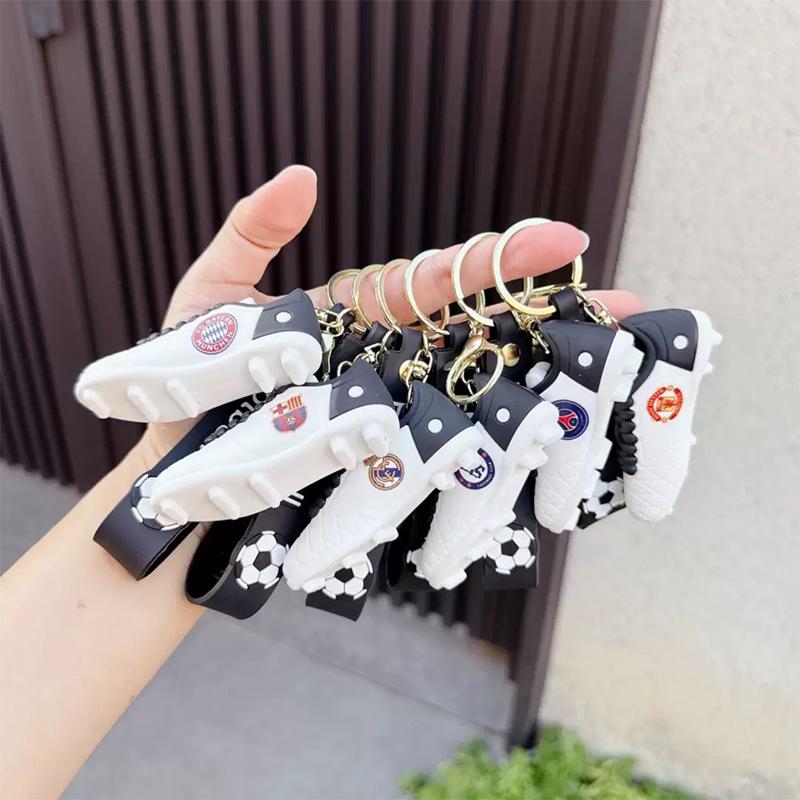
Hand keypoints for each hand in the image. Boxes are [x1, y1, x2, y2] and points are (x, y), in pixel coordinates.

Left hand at [140, 164, 642, 462]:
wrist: (174, 472)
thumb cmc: (185, 386)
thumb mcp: (210, 298)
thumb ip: (252, 235)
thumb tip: (304, 176)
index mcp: (364, 315)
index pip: (442, 281)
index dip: (499, 260)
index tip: (565, 238)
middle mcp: (391, 364)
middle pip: (481, 338)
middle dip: (552, 324)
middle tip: (627, 310)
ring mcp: (393, 417)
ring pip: (478, 399)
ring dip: (545, 391)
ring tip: (613, 382)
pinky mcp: (383, 468)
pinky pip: (447, 461)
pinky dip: (498, 459)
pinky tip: (552, 454)